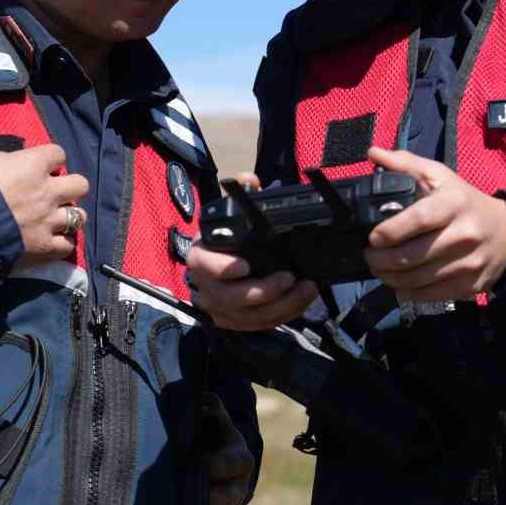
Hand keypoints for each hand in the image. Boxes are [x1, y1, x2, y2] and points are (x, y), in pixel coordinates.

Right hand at [0, 111, 89, 263]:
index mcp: (33, 165)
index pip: (58, 154)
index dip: (52, 159)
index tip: (43, 164)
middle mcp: (48, 191)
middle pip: (80, 184)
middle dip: (71, 187)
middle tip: (55, 192)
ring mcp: (48, 220)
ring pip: (79, 217)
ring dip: (70, 217)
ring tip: (58, 218)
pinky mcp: (43, 246)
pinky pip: (66, 246)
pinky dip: (62, 245)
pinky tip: (54, 243)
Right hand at [184, 172, 318, 331]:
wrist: (217, 263)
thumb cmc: (226, 239)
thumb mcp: (229, 214)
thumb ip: (241, 195)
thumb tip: (250, 180)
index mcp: (199, 257)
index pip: (206, 266)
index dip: (223, 268)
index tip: (245, 265)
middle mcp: (205, 288)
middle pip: (232, 298)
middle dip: (265, 291)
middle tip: (290, 276)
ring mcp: (219, 309)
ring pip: (250, 317)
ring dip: (282, 305)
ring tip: (306, 287)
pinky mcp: (235, 322)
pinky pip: (260, 325)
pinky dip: (283, 314)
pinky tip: (301, 300)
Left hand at [202, 392, 254, 504]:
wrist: (208, 459)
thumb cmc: (206, 436)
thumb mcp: (210, 419)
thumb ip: (209, 409)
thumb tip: (205, 400)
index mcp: (239, 457)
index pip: (235, 463)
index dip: (218, 465)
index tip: (198, 461)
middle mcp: (238, 485)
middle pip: (231, 497)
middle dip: (211, 497)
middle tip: (188, 493)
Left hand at [363, 147, 505, 301]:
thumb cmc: (464, 202)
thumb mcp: (440, 176)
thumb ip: (405, 164)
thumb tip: (373, 152)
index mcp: (454, 204)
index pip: (418, 220)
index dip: (390, 232)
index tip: (372, 238)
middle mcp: (464, 235)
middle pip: (413, 257)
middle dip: (381, 260)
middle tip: (369, 256)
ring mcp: (468, 264)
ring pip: (417, 280)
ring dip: (389, 278)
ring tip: (378, 268)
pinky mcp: (469, 286)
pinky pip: (429, 296)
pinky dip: (406, 292)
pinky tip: (397, 282)